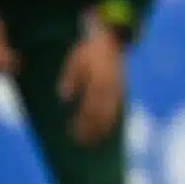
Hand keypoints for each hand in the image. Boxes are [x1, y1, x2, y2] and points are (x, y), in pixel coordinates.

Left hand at [58, 22, 126, 143]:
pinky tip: (104, 129)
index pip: (90, 108)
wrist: (109, 40)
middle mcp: (110, 88)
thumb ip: (70, 78)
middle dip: (92, 130)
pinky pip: (117, 109)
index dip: (82, 123)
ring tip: (93, 141)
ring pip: (111, 114)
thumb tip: (63, 98)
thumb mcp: (75, 60)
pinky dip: (110, 121)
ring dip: (102, 129)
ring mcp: (117, 90)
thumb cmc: (87, 51)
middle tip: (81, 143)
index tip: (73, 134)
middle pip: (101, 115)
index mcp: (98, 81)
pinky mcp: (121, 90)